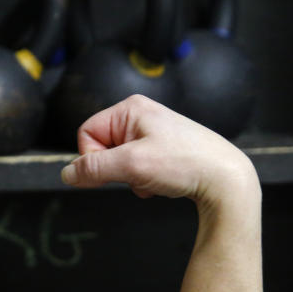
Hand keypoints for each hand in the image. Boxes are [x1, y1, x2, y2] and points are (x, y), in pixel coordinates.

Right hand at [60, 95, 257, 204]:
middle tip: (137, 174)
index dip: (93, 158)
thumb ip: (93, 168)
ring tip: (153, 178)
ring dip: (130, 176)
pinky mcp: (162, 147)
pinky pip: (135, 165)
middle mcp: (140, 115)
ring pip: (119, 160)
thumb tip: (66, 173)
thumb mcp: (131, 165)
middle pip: (102, 147)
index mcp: (130, 108)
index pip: (87, 133)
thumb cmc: (185, 163)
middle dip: (115, 169)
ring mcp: (152, 131)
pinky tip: (160, 182)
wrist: (226, 178)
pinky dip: (142, 179)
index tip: (112, 173)